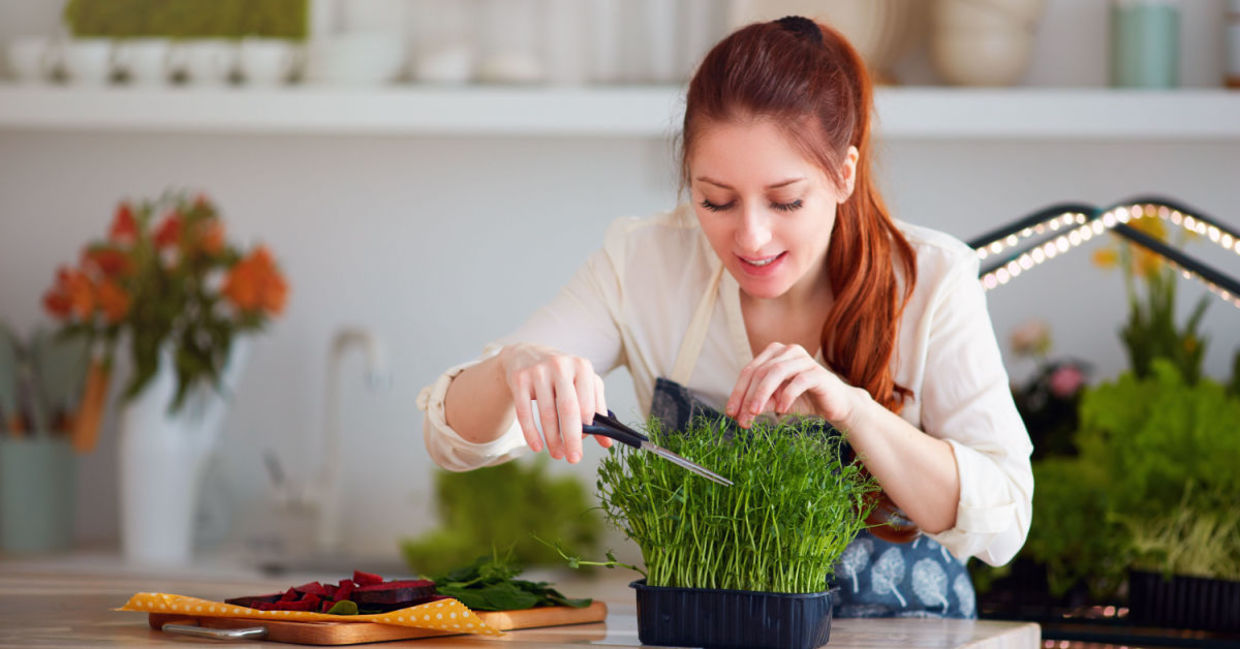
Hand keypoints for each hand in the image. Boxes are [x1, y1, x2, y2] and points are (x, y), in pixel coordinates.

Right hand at [498, 343, 612, 462]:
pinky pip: (525, 412)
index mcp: (582, 366)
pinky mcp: (519, 379)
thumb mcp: (582, 384)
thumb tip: (607, 442)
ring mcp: (538, 371)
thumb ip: (596, 409)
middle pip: (568, 409)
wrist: (527, 354)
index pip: (587, 403)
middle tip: (574, 458)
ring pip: (546, 413)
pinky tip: (537, 447)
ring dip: (552, 439)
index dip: (587, 427)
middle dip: (572, 438)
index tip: (584, 443)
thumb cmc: (562, 375)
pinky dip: (531, 433)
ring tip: (557, 454)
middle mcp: (560, 366)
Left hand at [725, 342, 863, 428]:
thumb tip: (737, 414)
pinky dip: (786, 396)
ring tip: (755, 413)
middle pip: (760, 372)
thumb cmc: (802, 399)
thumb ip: (758, 403)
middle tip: (741, 419)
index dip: (737, 392)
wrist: (835, 404)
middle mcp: (787, 351)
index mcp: (774, 353)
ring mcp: (803, 359)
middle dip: (747, 397)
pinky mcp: (817, 372)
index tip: (730, 414)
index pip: (749, 371)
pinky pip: (798, 381)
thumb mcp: (775, 402)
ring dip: (762, 394)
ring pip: (775, 373)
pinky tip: (780, 410)